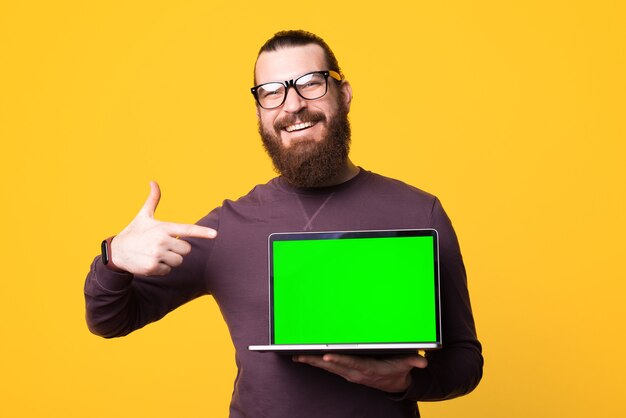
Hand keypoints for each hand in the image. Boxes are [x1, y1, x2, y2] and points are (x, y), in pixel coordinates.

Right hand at [110, 181, 216, 275]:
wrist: (116, 252)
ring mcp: (157, 254)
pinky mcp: (152, 267)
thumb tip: (153, 181)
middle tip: (164, 246)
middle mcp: (161, 240)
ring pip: (179, 261)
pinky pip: (168, 270)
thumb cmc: (134, 232)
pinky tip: (151, 261)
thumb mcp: (143, 215)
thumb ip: (153, 200)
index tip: (215, 234)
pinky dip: (162, 268)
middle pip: (187, 249)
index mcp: (163, 227)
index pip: (187, 229)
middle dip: (179, 249)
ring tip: (156, 253)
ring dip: (170, 260)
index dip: (202, 232)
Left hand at [293, 353, 426, 392]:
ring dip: (312, 361)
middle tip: (302, 354)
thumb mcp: (405, 365)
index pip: (351, 363)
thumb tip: (421, 362)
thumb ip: (412, 362)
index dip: (338, 360)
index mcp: (367, 369)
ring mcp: (349, 374)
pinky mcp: (346, 373)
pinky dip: (316, 362)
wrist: (394, 385)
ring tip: (297, 355)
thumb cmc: (397, 370)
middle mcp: (355, 373)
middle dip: (317, 360)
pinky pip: (329, 368)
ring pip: (328, 368)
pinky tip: (305, 358)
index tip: (326, 356)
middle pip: (333, 366)